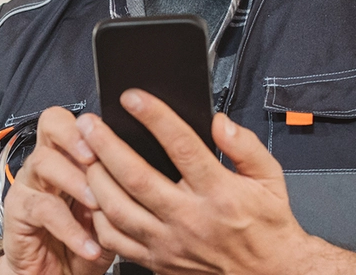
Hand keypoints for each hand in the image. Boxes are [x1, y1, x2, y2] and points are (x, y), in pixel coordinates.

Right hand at [0, 106, 115, 274]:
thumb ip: (121, 192)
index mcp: (69, 157)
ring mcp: (28, 185)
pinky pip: (42, 209)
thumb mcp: (110, 217)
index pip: (72, 120)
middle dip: (74, 136)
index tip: (113, 139)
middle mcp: (46, 164)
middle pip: (50, 123)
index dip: (89, 124)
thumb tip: (150, 173)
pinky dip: (70, 228)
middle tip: (95, 159)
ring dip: (74, 181)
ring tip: (97, 204)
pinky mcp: (17, 212)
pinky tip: (88, 243)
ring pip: (43, 162)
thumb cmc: (83, 242)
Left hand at [77, 90, 317, 274]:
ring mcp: (169, 242)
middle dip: (105, 145)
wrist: (268, 274)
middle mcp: (190, 218)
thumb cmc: (266, 226)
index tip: (132, 97)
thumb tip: (219, 122)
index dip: (154, 117)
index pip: (181, 146)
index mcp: (219, 193)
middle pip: (136, 176)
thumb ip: (246, 146)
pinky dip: (98, 216)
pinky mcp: (157, 261)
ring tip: (84, 154)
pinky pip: (115, 240)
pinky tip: (94, 196)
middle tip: (89, 123)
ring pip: (118, 208)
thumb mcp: (270, 179)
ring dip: (95, 178)